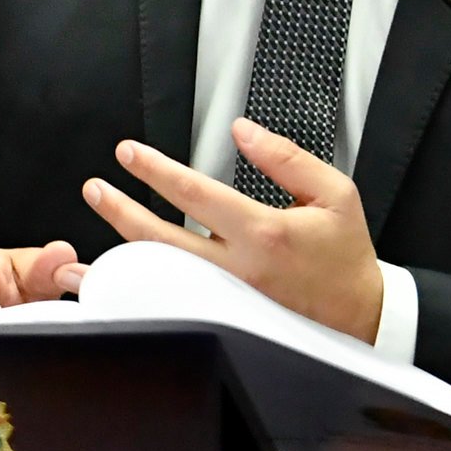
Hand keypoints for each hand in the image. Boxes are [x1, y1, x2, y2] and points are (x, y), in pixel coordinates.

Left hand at [82, 118, 384, 342]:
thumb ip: (285, 158)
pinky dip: (139, 292)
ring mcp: (227, 300)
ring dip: (117, 255)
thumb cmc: (346, 257)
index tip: (129, 153)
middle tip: (96, 188)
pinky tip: (116, 282)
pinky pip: (171, 301)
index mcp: (264, 233)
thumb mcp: (335, 193)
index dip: (155, 169)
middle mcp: (238, 270)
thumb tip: (243, 131)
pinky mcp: (225, 319)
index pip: (195, 193)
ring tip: (87, 236)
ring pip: (159, 275)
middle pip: (162, 239)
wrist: (363, 318)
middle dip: (121, 209)